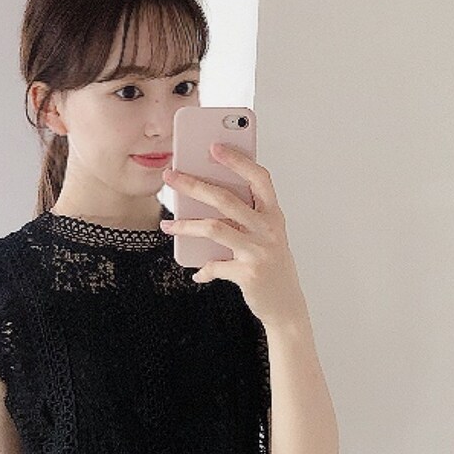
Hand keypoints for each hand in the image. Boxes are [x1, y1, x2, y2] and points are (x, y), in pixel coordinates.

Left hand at [160, 142, 308, 328]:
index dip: (237, 160)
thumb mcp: (264, 236)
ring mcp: (259, 251)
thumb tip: (204, 202)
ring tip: (167, 226)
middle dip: (194, 184)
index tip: (214, 147)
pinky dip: (204, 269)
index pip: (258, 178)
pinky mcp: (249, 274)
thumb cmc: (272, 264)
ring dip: (185, 225)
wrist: (287, 306)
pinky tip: (197, 272)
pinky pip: (215, 266)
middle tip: (170, 176)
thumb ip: (243, 218)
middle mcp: (268, 229)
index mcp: (273, 214)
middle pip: (225, 199)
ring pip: (214, 228)